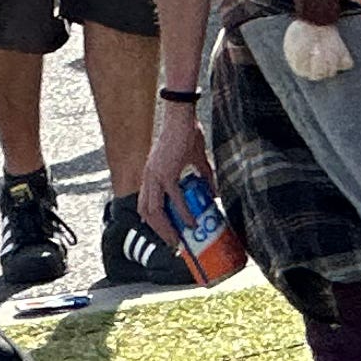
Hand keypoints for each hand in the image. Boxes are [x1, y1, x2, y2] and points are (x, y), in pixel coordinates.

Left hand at [137, 99, 208, 232]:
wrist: (182, 116)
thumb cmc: (188, 133)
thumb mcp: (194, 159)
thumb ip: (204, 175)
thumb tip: (215, 191)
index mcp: (151, 175)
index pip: (145, 204)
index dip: (153, 221)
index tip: (165, 234)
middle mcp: (149, 178)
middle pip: (147, 213)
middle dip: (159, 231)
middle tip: (173, 243)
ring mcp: (155, 176)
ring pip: (155, 211)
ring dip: (166, 228)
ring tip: (178, 239)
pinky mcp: (166, 173)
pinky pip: (174, 199)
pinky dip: (182, 212)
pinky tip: (191, 222)